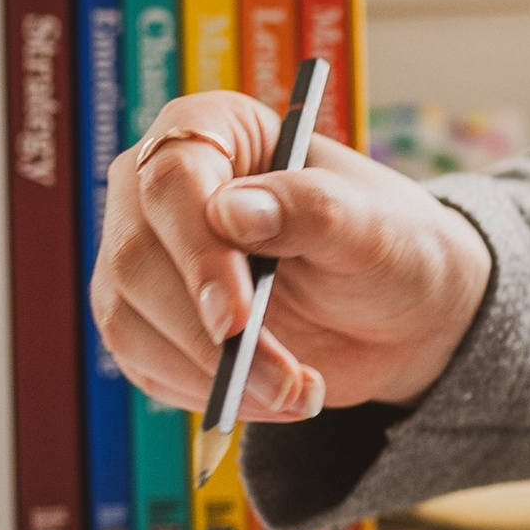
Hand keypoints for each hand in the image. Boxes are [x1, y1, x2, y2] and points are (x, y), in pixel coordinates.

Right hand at [91, 93, 492, 421]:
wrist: (401, 311)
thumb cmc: (391, 244)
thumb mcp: (372, 225)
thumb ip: (311, 209)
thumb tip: (232, 211)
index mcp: (215, 130)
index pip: (172, 179)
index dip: (197, 250)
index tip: (235, 313)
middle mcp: (161, 190)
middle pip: (136, 257)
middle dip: (204, 332)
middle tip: (278, 378)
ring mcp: (148, 257)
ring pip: (129, 320)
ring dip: (208, 374)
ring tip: (294, 394)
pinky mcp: (150, 321)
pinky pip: (146, 365)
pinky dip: (203, 394)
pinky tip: (268, 398)